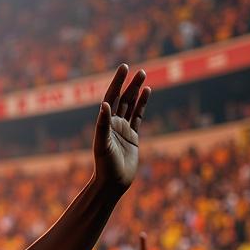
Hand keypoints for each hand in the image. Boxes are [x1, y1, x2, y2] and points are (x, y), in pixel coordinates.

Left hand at [92, 64, 150, 190]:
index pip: (111, 97)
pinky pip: (138, 116)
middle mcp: (113, 123)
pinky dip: (142, 104)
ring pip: (131, 105)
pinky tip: (147, 92)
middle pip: (122, 99)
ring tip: (144, 76)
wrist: (113, 182)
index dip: (117, 82)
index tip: (124, 68)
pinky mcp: (133, 136)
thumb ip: (103, 124)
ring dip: (137, 91)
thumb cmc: (104, 164)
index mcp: (104, 122)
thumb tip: (105, 104)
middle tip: (138, 70)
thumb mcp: (102, 143)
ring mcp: (123, 129)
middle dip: (129, 84)